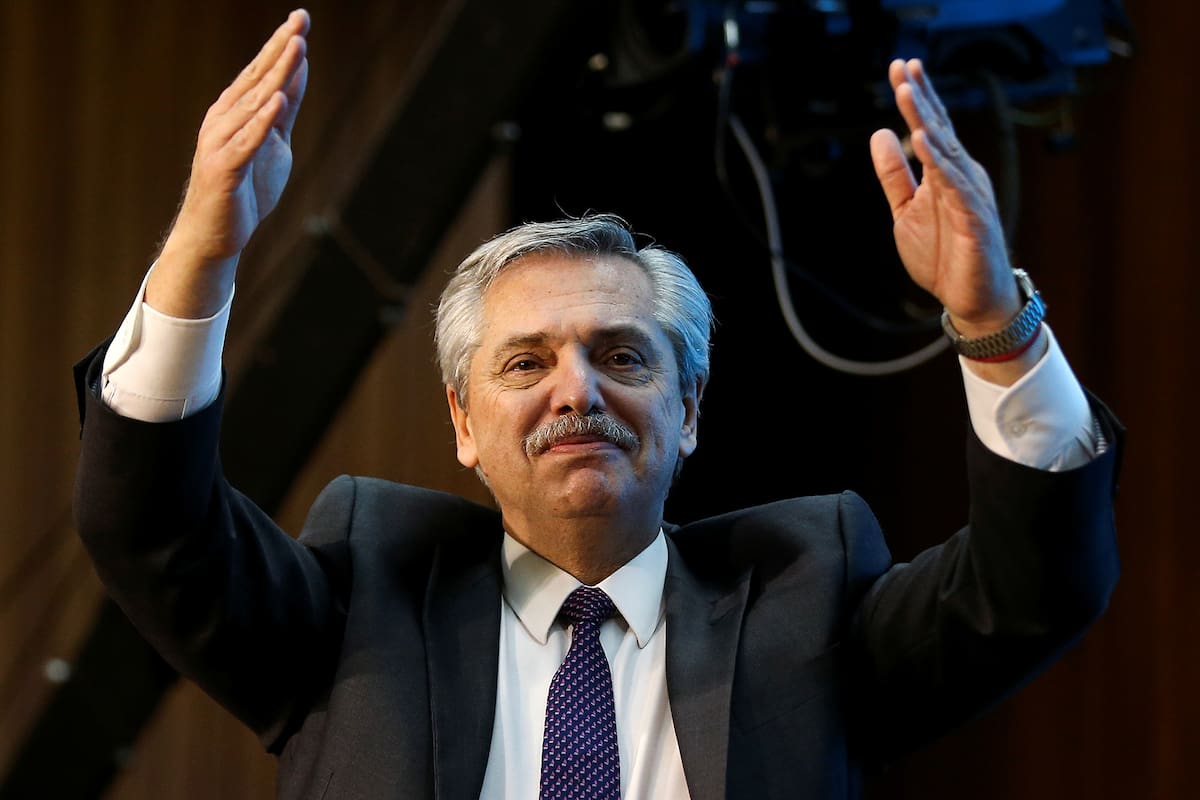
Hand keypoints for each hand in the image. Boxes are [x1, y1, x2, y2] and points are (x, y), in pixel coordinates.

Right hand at [148, 9, 309, 317]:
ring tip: (296, 48)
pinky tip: (278, 101)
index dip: (281, 43)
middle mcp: (224, 119)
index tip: (301, 17)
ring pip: (254, 103)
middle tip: (300, 21)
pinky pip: (247, 142)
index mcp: (235, 111)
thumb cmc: (245, 187)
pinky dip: (262, 121)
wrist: (215, 234)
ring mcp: (221, 142)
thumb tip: (299, 71)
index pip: (262, 71)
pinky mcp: (225, 169)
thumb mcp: (274, 143)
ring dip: (276, 75)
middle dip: (281, 49)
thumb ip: (284, 111)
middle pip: (259, 79)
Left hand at [870, 58, 1020, 336]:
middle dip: (919, 97)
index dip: (918, 97)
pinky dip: (939, 162)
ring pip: (946, 151)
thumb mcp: (905, 210)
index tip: (901, 67)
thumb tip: (881, 134)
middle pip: (939, 129)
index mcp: (947, 172)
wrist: (969, 298)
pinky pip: (955, 185)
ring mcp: (970, 195)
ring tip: (906, 93)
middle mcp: (963, 176)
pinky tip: (923, 140)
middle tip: (902, 66)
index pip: (932, 127)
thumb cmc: (943, 255)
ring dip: (926, 120)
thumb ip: (894, 174)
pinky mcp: (975, 218)